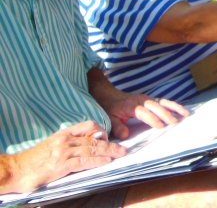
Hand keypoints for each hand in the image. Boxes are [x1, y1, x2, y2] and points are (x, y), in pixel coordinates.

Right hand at [3, 121, 125, 191]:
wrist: (15, 169)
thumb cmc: (34, 160)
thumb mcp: (53, 145)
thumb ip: (70, 143)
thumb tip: (90, 143)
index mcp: (64, 133)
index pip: (89, 125)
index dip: (102, 131)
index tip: (110, 138)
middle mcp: (65, 140)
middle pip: (94, 138)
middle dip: (111, 144)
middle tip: (123, 149)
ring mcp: (63, 152)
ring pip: (92, 148)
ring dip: (109, 152)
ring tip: (120, 154)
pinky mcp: (61, 165)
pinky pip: (84, 161)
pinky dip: (97, 161)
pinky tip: (106, 162)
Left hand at [101, 91, 188, 139]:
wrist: (110, 95)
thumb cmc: (111, 109)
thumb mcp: (110, 118)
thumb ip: (117, 127)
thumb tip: (125, 135)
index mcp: (133, 106)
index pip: (145, 113)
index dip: (153, 119)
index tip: (161, 126)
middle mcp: (142, 101)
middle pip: (157, 107)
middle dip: (166, 114)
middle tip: (175, 122)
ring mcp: (148, 99)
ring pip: (164, 102)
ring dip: (175, 108)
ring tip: (185, 114)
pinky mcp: (152, 99)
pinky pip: (164, 102)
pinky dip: (174, 106)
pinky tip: (182, 110)